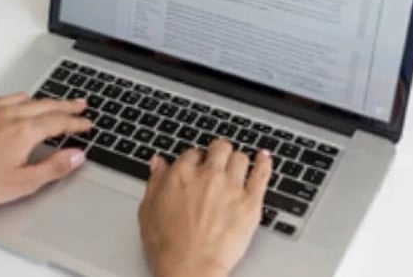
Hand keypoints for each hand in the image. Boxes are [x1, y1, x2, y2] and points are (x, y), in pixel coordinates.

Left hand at [0, 93, 92, 221]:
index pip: (58, 122)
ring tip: (53, 104)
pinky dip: (18, 100)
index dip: (76, 122)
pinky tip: (17, 105)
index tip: (87, 124)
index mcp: (24, 131)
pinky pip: (3, 99)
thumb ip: (53, 167)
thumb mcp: (23, 182)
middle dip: (66, 105)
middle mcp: (10, 115)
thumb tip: (76, 156)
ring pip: (25, 99)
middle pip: (46, 105)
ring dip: (43, 101)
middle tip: (81, 105)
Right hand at [139, 139, 272, 276]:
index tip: (197, 167)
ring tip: (236, 166)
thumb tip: (158, 163)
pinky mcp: (250, 202)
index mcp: (181, 175)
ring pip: (240, 158)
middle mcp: (208, 176)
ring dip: (237, 160)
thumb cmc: (168, 245)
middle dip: (218, 152)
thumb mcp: (148, 210)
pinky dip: (264, 162)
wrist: (190, 266)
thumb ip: (155, 182)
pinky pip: (261, 173)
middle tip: (217, 160)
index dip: (195, 160)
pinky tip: (264, 157)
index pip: (193, 153)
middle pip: (219, 148)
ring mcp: (231, 187)